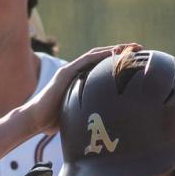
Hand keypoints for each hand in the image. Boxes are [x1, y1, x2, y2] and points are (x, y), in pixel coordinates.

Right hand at [17, 44, 139, 132]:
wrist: (34, 120)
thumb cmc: (53, 121)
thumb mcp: (77, 115)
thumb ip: (89, 114)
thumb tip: (106, 128)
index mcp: (79, 80)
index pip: (101, 66)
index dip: (118, 61)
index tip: (135, 60)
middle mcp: (75, 71)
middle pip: (101, 56)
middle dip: (121, 51)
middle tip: (140, 49)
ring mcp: (70, 70)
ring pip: (96, 55)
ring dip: (114, 49)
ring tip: (132, 48)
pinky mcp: (65, 73)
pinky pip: (86, 61)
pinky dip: (101, 56)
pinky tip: (114, 53)